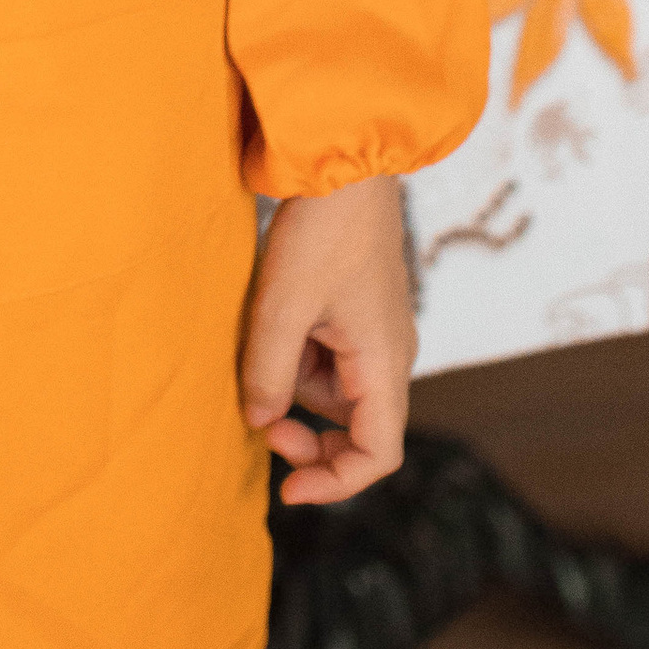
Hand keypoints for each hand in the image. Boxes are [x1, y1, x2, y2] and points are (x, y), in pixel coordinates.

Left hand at [240, 179, 414, 506]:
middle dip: (307, 435)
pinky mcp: (357, 310)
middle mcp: (390, 356)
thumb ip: (269, 372)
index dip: (336, 482)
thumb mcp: (282, 305)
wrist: (344, 160)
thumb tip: (260, 422)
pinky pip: (328, 356)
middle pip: (355, 428)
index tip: (286, 488)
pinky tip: (271, 327)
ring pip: (334, 391)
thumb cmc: (322, 230)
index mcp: (385, 364)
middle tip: (258, 419)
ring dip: (295, 387)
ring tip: (260, 345)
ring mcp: (375, 333)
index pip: (379, 455)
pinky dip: (298, 357)